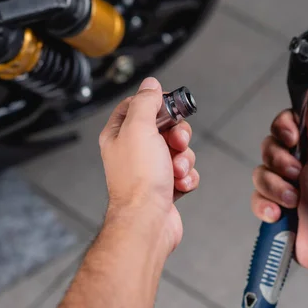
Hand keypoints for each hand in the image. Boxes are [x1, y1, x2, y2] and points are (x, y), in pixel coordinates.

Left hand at [99, 77, 199, 254]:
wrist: (148, 222)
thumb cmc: (139, 180)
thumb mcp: (140, 128)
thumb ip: (145, 102)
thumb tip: (150, 84)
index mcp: (119, 134)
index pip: (136, 105)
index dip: (155, 102)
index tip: (169, 105)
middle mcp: (132, 150)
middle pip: (164, 126)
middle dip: (177, 134)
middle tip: (175, 142)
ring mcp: (149, 169)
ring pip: (178, 149)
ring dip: (184, 157)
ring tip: (176, 169)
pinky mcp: (165, 186)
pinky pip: (185, 170)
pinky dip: (187, 176)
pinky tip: (180, 184)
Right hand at [251, 90, 307, 274]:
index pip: (285, 122)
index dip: (283, 128)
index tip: (291, 139)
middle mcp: (294, 162)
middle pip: (268, 146)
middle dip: (280, 163)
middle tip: (297, 176)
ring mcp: (282, 184)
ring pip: (259, 173)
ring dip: (276, 189)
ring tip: (293, 201)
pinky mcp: (272, 203)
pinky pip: (255, 197)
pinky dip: (266, 207)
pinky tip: (280, 214)